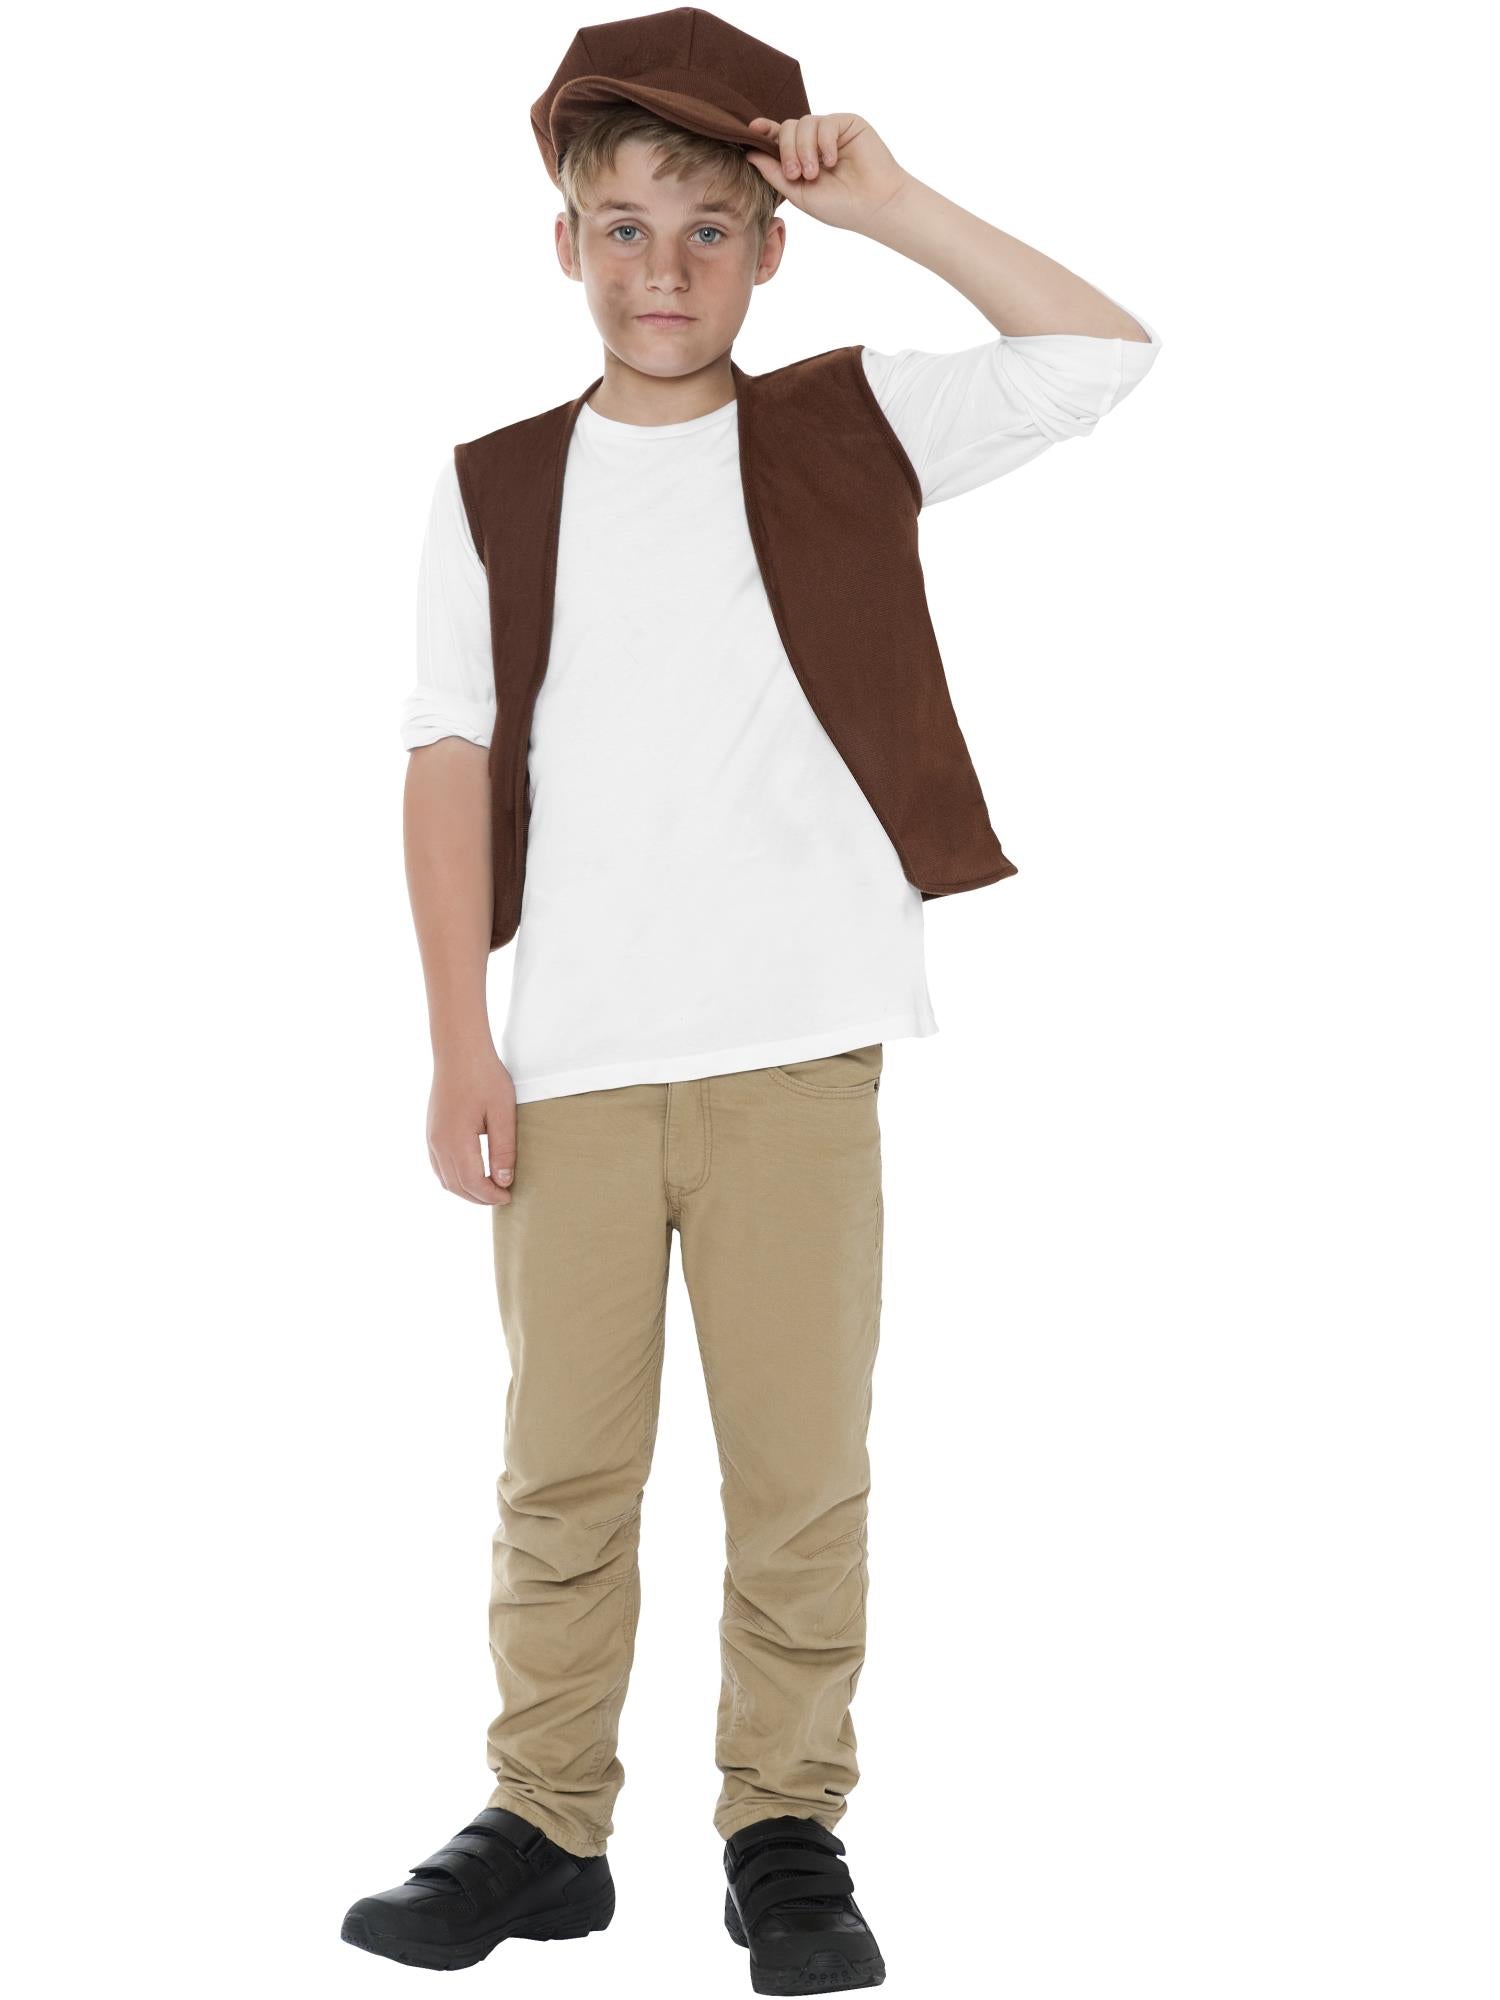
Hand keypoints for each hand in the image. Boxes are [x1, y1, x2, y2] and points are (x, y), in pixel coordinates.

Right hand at [427, 1048, 516, 1204]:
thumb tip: (504, 1181)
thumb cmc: (484, 1077)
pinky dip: (454, 1178)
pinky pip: (438, 1165)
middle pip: (456, 1186)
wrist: (459, 1051)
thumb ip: (503, 1149)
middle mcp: (438, 1143)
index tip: (509, 1197)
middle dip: (479, 1197)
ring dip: (466, 1190)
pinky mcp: (431, 1131)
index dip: (490, 1195)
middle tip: (502, 1196)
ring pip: (445, 1179)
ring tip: (489, 1188)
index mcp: (456, 1140)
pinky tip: (471, 1174)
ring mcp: (431, 1137)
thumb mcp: (502, 1112)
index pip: (472, 1183)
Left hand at [745, 113, 910, 230]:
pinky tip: (832, 161)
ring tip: (814, 173)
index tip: (752, 129)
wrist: (873, 206)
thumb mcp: (799, 194)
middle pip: (787, 128)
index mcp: (801, 158)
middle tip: (795, 174)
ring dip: (804, 149)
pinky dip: (823, 143)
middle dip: (786, 150)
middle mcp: (814, 142)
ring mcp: (830, 132)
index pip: (778, 138)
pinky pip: (824, 122)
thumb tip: (749, 153)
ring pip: (803, 123)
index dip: (764, 131)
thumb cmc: (839, 206)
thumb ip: (774, 173)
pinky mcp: (847, 124)